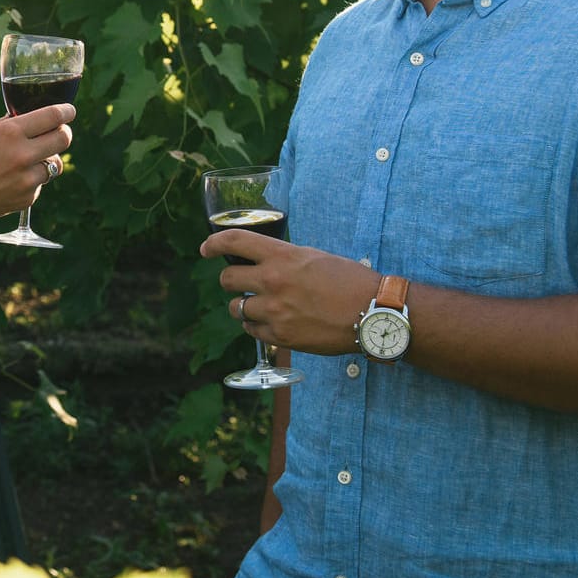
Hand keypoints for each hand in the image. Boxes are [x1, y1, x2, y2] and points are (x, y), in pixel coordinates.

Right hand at [0, 104, 73, 238]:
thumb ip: (8, 127)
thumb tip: (28, 118)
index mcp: (10, 132)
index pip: (53, 116)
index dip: (66, 111)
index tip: (69, 111)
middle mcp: (22, 154)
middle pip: (63, 138)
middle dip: (63, 133)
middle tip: (58, 133)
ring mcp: (27, 179)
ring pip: (55, 164)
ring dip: (47, 160)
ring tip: (26, 162)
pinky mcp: (27, 198)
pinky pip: (40, 184)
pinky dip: (31, 181)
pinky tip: (10, 182)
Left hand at [198, 229, 378, 355]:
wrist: (372, 313)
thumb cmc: (349, 281)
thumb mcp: (314, 258)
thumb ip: (284, 259)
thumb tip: (263, 261)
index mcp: (282, 257)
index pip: (234, 241)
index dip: (213, 243)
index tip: (205, 248)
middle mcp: (272, 282)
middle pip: (227, 279)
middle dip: (230, 281)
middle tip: (240, 283)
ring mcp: (274, 311)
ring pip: (236, 308)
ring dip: (243, 307)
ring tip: (260, 306)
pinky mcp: (280, 336)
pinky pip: (251, 330)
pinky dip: (256, 327)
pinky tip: (271, 322)